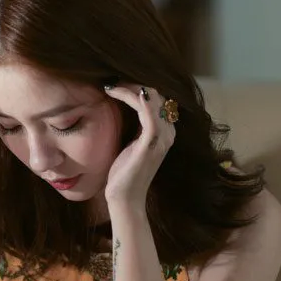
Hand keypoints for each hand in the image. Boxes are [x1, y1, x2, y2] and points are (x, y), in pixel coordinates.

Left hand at [102, 84, 176, 206]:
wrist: (125, 198)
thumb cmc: (125, 174)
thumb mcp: (131, 145)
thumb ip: (135, 128)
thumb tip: (126, 109)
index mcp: (165, 132)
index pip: (158, 100)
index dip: (138, 87)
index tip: (116, 84)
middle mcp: (168, 133)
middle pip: (157, 95)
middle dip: (134, 84)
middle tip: (112, 82)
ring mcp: (162, 138)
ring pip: (152, 99)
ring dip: (130, 88)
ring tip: (111, 86)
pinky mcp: (151, 143)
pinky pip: (146, 112)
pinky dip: (133, 98)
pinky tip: (117, 92)